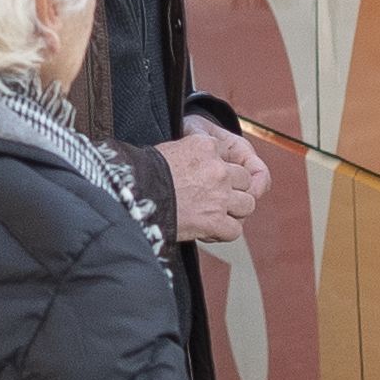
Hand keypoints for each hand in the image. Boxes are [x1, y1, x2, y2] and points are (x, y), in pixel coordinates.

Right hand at [155, 126, 269, 247]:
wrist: (132, 195)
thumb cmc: (143, 174)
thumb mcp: (171, 150)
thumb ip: (193, 154)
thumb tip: (198, 166)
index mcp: (206, 146)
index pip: (231, 157)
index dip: (223, 172)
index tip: (210, 180)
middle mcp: (218, 169)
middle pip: (245, 180)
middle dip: (234, 190)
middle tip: (216, 199)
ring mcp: (219, 196)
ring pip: (247, 204)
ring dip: (234, 211)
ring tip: (216, 214)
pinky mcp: (215, 221)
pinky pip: (235, 230)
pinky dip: (224, 232)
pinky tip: (210, 230)